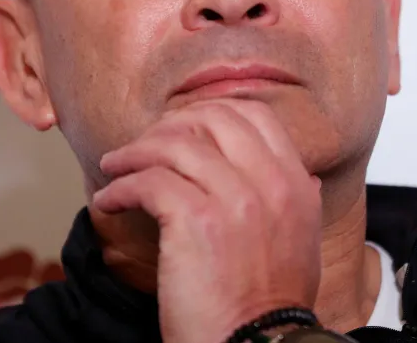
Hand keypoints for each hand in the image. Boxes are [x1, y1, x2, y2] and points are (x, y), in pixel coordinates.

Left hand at [92, 98, 322, 342]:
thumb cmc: (272, 304)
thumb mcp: (305, 242)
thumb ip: (303, 201)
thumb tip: (305, 177)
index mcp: (294, 182)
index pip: (254, 115)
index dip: (211, 113)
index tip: (184, 128)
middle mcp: (268, 183)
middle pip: (212, 119)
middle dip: (169, 126)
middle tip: (144, 145)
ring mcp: (233, 199)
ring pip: (174, 145)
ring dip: (135, 152)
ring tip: (116, 167)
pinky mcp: (195, 221)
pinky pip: (148, 181)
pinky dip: (122, 187)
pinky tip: (111, 201)